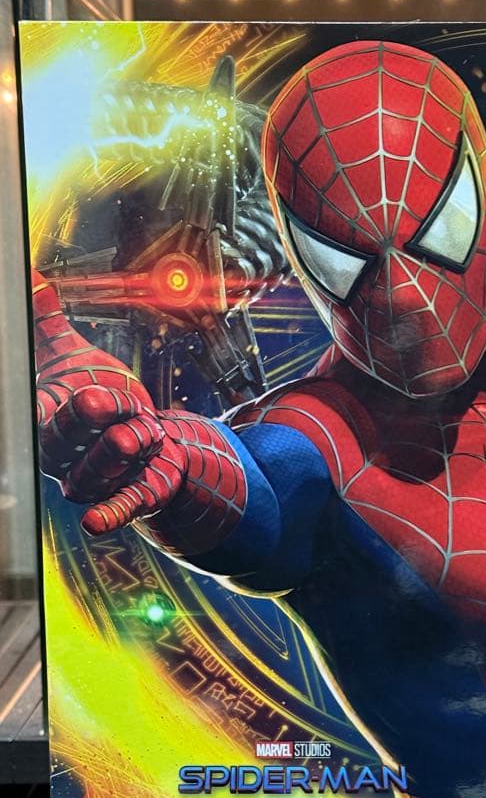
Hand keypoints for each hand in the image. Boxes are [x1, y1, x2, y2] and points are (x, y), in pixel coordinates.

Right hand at [33, 269, 186, 532]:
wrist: (145, 435)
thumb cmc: (101, 395)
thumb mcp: (73, 356)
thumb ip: (45, 322)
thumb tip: (27, 274)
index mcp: (49, 419)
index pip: (36, 413)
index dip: (36, 409)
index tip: (35, 403)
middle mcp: (68, 453)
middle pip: (66, 441)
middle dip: (78, 422)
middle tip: (92, 399)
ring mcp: (100, 475)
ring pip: (97, 470)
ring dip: (111, 454)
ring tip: (132, 432)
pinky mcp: (134, 491)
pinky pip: (119, 504)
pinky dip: (109, 513)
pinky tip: (94, 523)